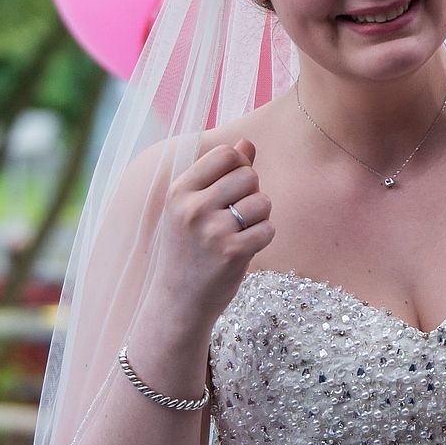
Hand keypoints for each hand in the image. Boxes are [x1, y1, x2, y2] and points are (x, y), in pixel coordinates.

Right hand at [147, 139, 274, 331]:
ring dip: (260, 216)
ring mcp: (212, 231)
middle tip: (237, 214)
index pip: (226, 154)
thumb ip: (220, 174)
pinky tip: (245, 247)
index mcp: (180, 191)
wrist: (177, 301)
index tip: (233, 187)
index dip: (240, 166)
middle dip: (252, 192)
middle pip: (248, 175)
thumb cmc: (188, 249)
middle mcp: (193, 207)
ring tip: (240, 231)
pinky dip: (263, 236)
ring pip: (262, 201)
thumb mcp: (192, 207)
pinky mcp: (232, 253)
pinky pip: (268, 228)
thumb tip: (247, 142)